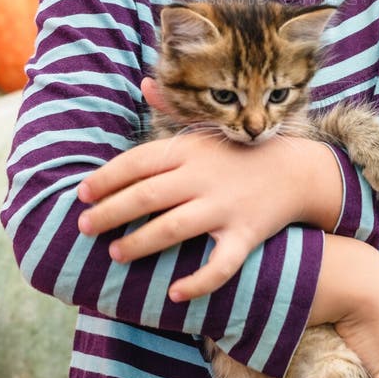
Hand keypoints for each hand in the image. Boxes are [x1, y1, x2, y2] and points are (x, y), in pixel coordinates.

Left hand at [76, 105, 340, 300]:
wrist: (296, 170)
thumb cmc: (238, 151)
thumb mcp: (206, 126)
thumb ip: (172, 109)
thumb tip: (146, 83)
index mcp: (189, 149)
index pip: (138, 162)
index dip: (106, 178)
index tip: (82, 194)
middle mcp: (203, 177)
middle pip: (146, 196)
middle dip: (110, 212)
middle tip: (84, 227)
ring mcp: (225, 207)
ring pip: (172, 229)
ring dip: (139, 243)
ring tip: (115, 253)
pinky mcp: (245, 234)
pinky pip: (220, 265)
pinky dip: (198, 282)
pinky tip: (173, 294)